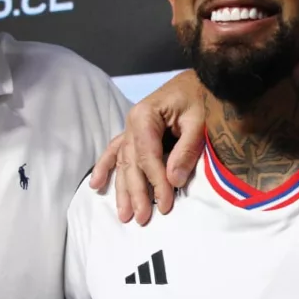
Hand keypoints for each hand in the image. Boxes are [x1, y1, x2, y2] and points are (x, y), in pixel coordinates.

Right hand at [89, 70, 204, 224]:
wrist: (199, 79)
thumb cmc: (201, 97)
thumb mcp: (200, 121)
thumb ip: (186, 150)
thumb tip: (173, 181)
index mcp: (145, 115)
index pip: (147, 156)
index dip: (155, 182)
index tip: (165, 204)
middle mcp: (132, 121)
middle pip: (132, 163)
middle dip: (137, 192)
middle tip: (142, 218)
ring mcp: (131, 127)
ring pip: (123, 162)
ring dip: (122, 189)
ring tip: (123, 214)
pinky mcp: (134, 131)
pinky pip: (116, 151)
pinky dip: (106, 167)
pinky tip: (96, 184)